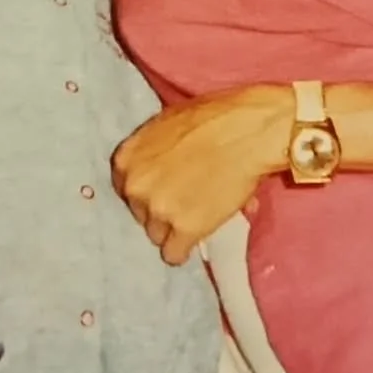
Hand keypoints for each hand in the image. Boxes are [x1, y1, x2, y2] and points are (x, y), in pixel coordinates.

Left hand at [111, 84, 290, 264]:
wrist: (248, 132)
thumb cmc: (213, 117)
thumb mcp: (167, 124)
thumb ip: (154, 151)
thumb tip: (163, 173)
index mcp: (126, 158)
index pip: (124, 189)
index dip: (146, 190)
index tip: (162, 190)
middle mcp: (135, 186)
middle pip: (139, 213)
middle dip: (159, 210)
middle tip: (185, 200)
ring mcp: (158, 209)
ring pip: (155, 236)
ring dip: (173, 229)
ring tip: (197, 216)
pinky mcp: (184, 229)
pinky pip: (173, 255)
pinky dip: (184, 250)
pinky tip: (196, 239)